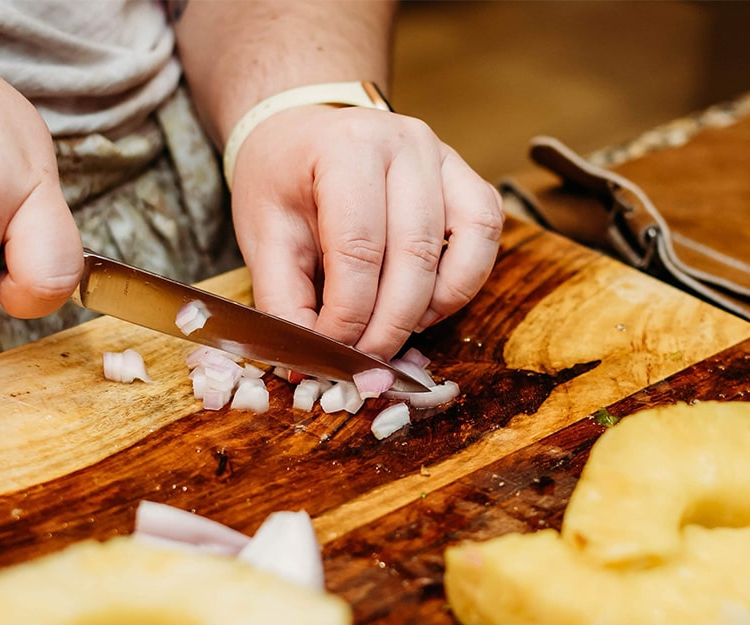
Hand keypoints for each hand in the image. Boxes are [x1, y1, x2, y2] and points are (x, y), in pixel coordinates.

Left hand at [228, 104, 502, 359]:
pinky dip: (462, 283)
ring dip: (429, 308)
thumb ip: (283, 301)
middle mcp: (404, 143)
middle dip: (389, 325)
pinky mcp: (467, 177)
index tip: (328, 351)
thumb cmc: (282, 184)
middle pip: (413, 254)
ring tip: (394, 332)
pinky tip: (427, 305)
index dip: (346, 316)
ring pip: (461, 248)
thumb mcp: (264, 238)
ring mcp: (443, 157)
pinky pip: (486, 235)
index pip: (357, 249)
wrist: (301, 136)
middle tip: (364, 360)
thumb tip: (306, 362)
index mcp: (345, 149)